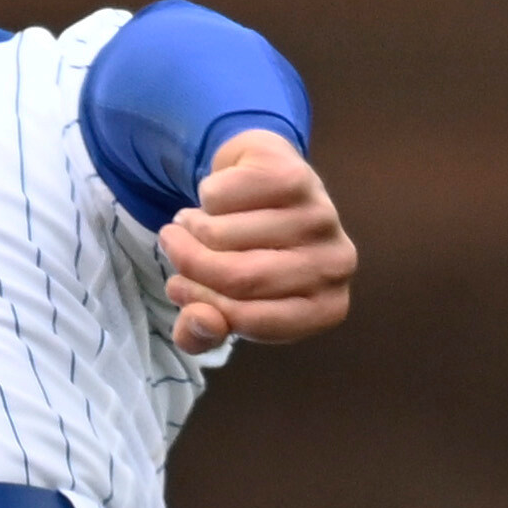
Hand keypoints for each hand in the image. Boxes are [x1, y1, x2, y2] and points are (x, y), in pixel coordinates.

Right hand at [161, 129, 357, 354]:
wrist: (271, 190)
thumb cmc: (252, 257)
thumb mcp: (226, 306)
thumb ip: (204, 333)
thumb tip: (200, 321)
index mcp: (326, 308)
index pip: (249, 319)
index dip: (202, 305)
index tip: (177, 287)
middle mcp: (336, 264)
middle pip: (239, 278)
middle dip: (189, 263)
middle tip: (171, 246)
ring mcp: (321, 216)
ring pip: (225, 234)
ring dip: (192, 226)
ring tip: (193, 222)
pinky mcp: (296, 175)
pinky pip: (224, 194)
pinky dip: (206, 196)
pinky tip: (220, 197)